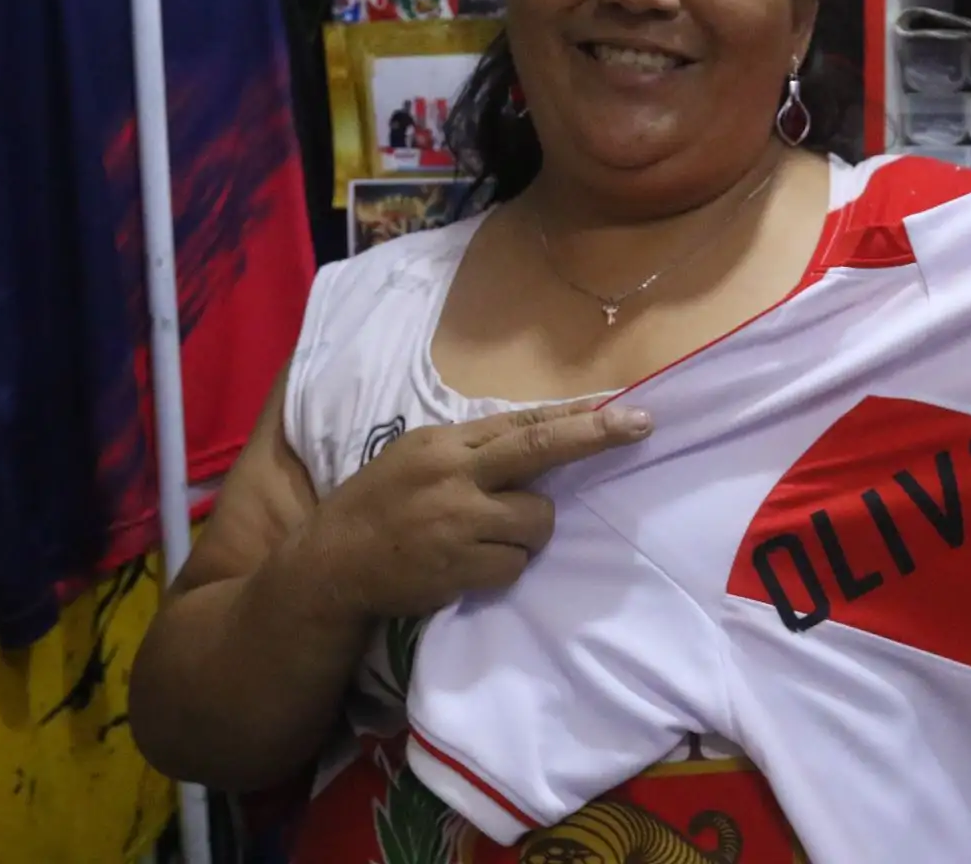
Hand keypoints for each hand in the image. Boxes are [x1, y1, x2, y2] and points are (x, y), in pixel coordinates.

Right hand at [307, 403, 654, 618]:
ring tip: (489, 537)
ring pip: (538, 520)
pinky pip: (515, 564)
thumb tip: (539, 435)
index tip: (622, 404)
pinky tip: (471, 565)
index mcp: (445, 443)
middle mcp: (455, 474)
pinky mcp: (459, 565)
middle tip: (641, 425)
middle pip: (540, 449)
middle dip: (596, 436)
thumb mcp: (418, 459)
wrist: (329, 565)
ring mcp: (457, 520)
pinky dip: (504, 567)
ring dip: (528, 532)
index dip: (575, 415)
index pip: (523, 422)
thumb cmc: (380, 506)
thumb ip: (472, 450)